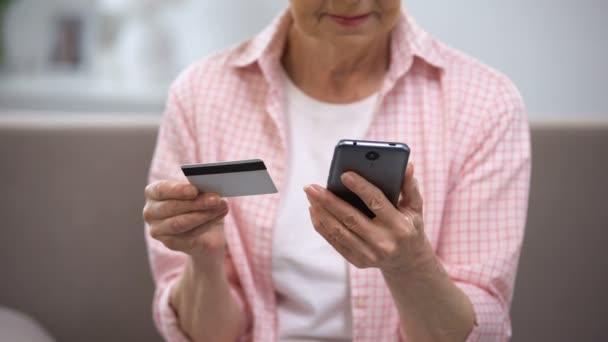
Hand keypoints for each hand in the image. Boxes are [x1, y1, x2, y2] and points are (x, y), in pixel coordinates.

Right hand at [143, 180, 228, 263]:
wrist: (206, 234)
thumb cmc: (200, 207)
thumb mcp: (203, 195)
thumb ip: (204, 191)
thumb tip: (215, 194)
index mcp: (154, 192)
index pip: (161, 190)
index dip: (178, 190)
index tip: (194, 190)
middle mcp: (150, 211)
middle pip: (171, 207)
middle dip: (196, 203)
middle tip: (215, 199)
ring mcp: (157, 229)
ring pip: (179, 223)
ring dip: (202, 215)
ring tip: (219, 208)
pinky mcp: (168, 243)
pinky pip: (186, 236)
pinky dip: (203, 226)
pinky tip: (214, 220)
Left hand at [304, 164, 434, 275]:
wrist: (407, 260)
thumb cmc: (409, 226)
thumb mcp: (415, 208)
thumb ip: (410, 186)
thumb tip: (407, 165)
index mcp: (400, 226)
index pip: (376, 202)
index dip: (360, 187)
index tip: (344, 174)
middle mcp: (384, 242)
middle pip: (350, 218)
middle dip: (328, 201)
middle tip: (311, 186)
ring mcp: (370, 254)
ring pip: (339, 231)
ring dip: (321, 212)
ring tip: (310, 195)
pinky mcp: (358, 261)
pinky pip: (335, 242)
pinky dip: (322, 225)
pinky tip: (315, 210)